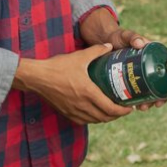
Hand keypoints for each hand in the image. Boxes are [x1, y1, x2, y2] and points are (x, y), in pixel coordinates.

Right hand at [13, 44, 136, 123]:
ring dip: (105, 118)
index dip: (123, 111)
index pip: (110, 109)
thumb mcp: (79, 56)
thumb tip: (108, 46)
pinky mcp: (66, 113)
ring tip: (112, 111)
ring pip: (95, 120)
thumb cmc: (57, 67)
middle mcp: (82, 105)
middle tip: (123, 109)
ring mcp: (73, 111)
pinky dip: (93, 119)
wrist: (36, 77)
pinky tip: (95, 113)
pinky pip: (83, 121)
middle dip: (117, 115)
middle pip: (105, 118)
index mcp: (88, 93)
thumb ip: (96, 51)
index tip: (130, 108)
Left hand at [101, 28, 166, 108]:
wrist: (104, 41)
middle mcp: (151, 66)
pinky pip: (139, 92)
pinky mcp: (133, 79)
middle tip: (155, 104)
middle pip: (163, 84)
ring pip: (152, 90)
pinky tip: (135, 105)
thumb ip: (133, 37)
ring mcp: (142, 74)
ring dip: (150, 101)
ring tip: (143, 107)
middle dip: (162, 97)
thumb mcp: (126, 35)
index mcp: (156, 55)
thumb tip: (139, 43)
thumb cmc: (118, 37)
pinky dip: (140, 100)